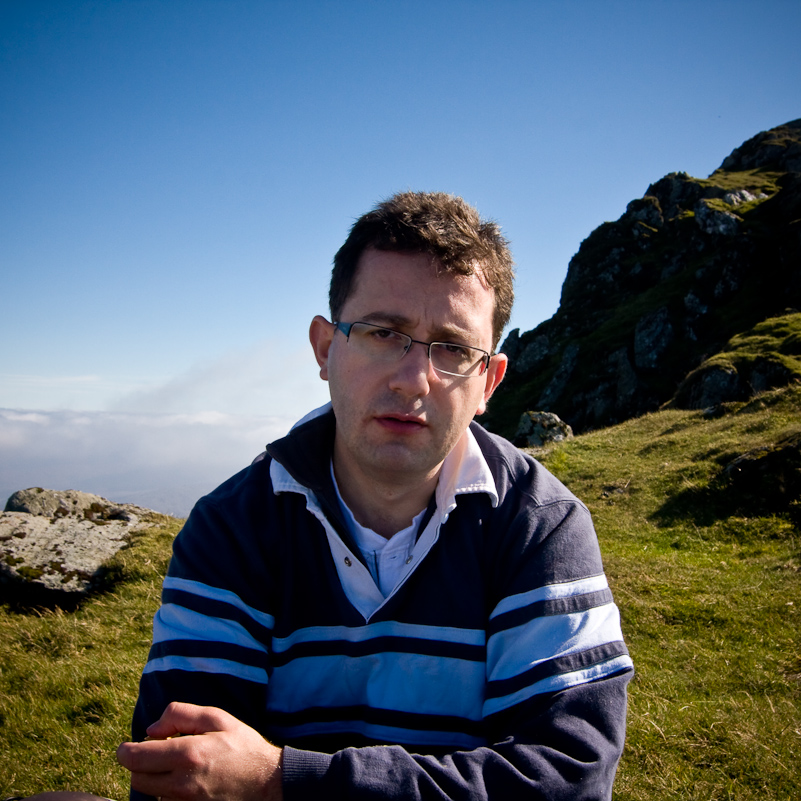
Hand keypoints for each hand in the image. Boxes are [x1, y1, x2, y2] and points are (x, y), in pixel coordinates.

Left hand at [117, 702, 282, 800]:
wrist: (266, 783)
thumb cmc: (243, 747)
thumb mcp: (217, 718)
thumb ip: (181, 714)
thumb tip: (151, 729)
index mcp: (187, 754)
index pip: (135, 757)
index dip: (126, 750)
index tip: (128, 746)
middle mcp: (181, 783)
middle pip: (137, 778)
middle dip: (140, 763)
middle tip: (158, 751)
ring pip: (149, 792)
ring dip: (154, 777)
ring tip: (177, 765)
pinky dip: (167, 790)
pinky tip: (186, 779)